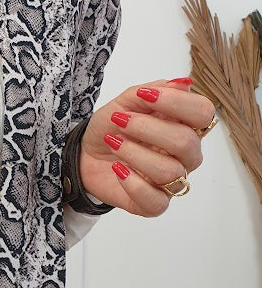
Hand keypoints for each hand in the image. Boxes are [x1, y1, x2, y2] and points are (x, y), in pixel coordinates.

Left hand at [77, 77, 215, 215]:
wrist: (84, 154)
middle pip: (186, 143)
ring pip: (170, 172)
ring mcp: (172, 181)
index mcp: (185, 125)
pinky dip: (133, 184)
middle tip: (120, 121)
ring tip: (113, 143)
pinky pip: (156, 201)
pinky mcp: (154, 203)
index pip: (203, 113)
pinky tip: (118, 170)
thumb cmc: (112, 127)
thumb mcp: (125, 102)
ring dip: (135, 154)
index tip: (146, 97)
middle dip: (147, 128)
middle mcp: (185, 155)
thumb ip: (151, 91)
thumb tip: (183, 83)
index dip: (177, 103)